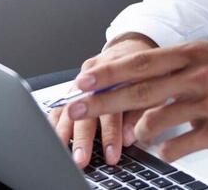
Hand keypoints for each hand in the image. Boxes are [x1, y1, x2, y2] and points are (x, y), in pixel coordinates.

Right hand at [48, 33, 156, 167]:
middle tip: (82, 159)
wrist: (134, 48)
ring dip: (65, 132)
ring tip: (62, 153)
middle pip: (89, 108)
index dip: (111, 133)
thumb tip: (130, 137)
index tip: (111, 154)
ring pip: (71, 104)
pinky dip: (55, 119)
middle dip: (84, 137)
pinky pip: (61, 101)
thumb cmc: (149, 72)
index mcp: (124, 76)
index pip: (116, 106)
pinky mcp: (75, 80)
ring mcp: (85, 77)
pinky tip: (51, 135)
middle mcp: (101, 75)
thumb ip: (142, 113)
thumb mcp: (156, 89)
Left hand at [65, 40, 207, 162]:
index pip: (140, 62)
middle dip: (101, 101)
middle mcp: (198, 75)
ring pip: (155, 119)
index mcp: (193, 53)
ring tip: (131, 135)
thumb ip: (173, 65)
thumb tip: (131, 74)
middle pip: (139, 90)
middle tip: (76, 107)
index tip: (82, 79)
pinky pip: (178, 145)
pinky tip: (163, 149)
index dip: (108, 72)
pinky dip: (164, 149)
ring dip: (136, 130)